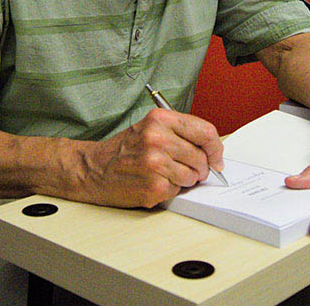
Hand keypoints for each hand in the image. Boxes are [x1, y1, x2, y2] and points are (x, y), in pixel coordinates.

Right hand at [81, 108, 223, 207]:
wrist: (93, 169)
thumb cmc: (123, 149)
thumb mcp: (150, 128)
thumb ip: (180, 133)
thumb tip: (211, 151)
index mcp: (160, 119)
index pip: (206, 132)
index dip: (216, 148)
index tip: (217, 158)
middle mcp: (158, 138)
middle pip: (201, 157)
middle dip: (200, 168)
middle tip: (189, 169)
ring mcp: (155, 163)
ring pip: (192, 176)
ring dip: (184, 180)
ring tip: (164, 174)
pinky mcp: (154, 186)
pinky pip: (178, 190)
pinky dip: (170, 189)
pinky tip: (154, 182)